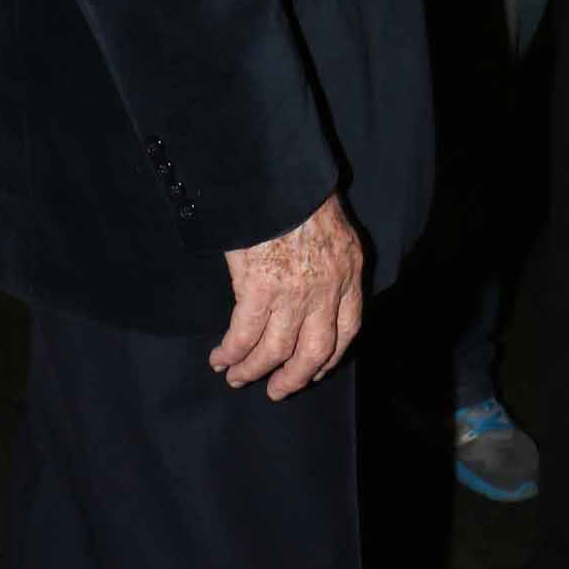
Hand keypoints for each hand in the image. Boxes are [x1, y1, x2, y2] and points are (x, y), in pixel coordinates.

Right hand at [213, 193, 363, 398]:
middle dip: (294, 378)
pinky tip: (219, 359)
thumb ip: (331, 262)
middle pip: (315, 352)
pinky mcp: (259, 289)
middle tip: (277, 391)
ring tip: (236, 378)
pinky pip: (244, 335)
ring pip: (276, 350)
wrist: (278, 177)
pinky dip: (231, 352)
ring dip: (253, 369)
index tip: (313, 370)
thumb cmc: (299, 194)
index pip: (348, 330)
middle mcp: (328, 289)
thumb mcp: (333, 227)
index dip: (330, 358)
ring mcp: (294, 293)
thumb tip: (315, 290)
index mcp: (349, 272)